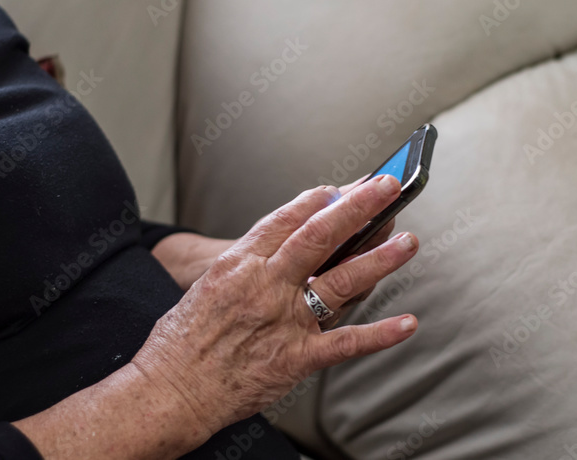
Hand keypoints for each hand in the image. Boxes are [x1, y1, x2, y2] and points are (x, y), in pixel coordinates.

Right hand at [130, 176, 418, 436]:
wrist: (169, 390)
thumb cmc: (180, 342)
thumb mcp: (206, 287)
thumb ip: (244, 268)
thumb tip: (277, 254)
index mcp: (238, 263)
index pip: (285, 220)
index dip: (317, 200)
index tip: (338, 187)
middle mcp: (264, 284)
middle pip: (319, 235)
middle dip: (357, 207)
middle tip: (386, 186)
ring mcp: (283, 320)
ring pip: (341, 280)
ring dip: (379, 259)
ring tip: (408, 241)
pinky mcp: (295, 358)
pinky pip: (347, 343)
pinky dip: (380, 334)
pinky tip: (407, 323)